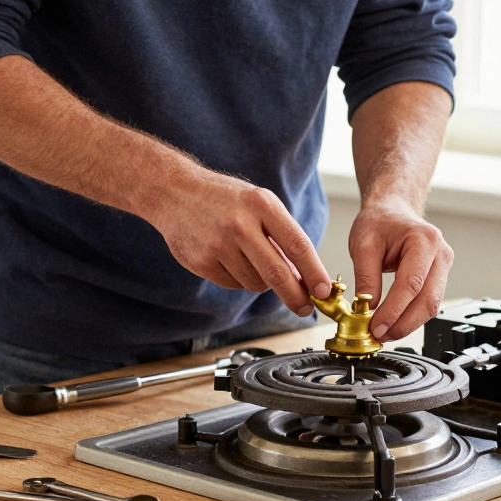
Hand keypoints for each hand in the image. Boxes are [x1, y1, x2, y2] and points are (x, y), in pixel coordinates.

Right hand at [149, 167, 332, 314]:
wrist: (175, 192)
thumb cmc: (226, 199)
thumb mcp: (259, 203)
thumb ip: (282, 236)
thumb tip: (305, 278)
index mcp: (261, 204)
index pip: (297, 245)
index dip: (314, 273)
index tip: (325, 291)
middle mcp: (239, 224)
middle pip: (277, 273)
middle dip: (295, 296)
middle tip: (305, 308)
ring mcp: (217, 244)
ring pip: (255, 283)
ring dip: (262, 281)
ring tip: (250, 259)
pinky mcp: (200, 261)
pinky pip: (233, 285)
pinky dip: (239, 279)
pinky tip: (229, 258)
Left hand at [349, 203, 452, 340]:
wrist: (392, 210)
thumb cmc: (380, 222)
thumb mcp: (363, 245)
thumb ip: (366, 277)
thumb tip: (367, 309)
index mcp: (425, 240)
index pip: (411, 284)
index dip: (394, 311)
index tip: (376, 327)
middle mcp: (441, 254)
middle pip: (428, 300)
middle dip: (403, 323)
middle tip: (380, 335)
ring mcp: (443, 267)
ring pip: (431, 306)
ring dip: (408, 324)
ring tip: (384, 333)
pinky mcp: (439, 278)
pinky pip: (428, 303)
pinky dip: (411, 316)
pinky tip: (393, 323)